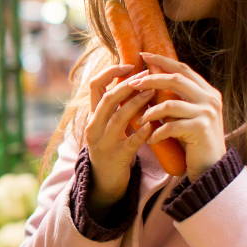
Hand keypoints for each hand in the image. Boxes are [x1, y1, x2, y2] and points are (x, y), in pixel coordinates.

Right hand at [84, 63, 156, 211]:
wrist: (105, 181)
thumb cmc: (112, 147)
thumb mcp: (109, 125)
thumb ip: (117, 106)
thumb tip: (136, 79)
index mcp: (93, 115)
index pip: (95, 86)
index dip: (111, 72)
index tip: (129, 65)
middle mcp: (94, 126)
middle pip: (107, 99)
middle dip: (128, 85)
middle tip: (146, 75)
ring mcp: (103, 142)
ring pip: (119, 117)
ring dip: (137, 103)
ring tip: (153, 93)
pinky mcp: (116, 157)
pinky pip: (131, 141)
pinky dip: (143, 131)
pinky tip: (154, 124)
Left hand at [132, 52, 225, 178]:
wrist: (212, 167)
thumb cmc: (194, 141)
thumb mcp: (186, 116)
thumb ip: (176, 99)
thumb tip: (149, 82)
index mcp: (207, 92)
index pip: (183, 69)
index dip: (163, 61)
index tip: (143, 56)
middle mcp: (210, 98)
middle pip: (176, 80)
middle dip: (151, 80)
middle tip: (132, 83)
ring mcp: (207, 113)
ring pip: (170, 103)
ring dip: (150, 111)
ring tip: (139, 120)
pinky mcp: (201, 129)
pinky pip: (171, 126)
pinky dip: (157, 132)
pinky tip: (151, 139)